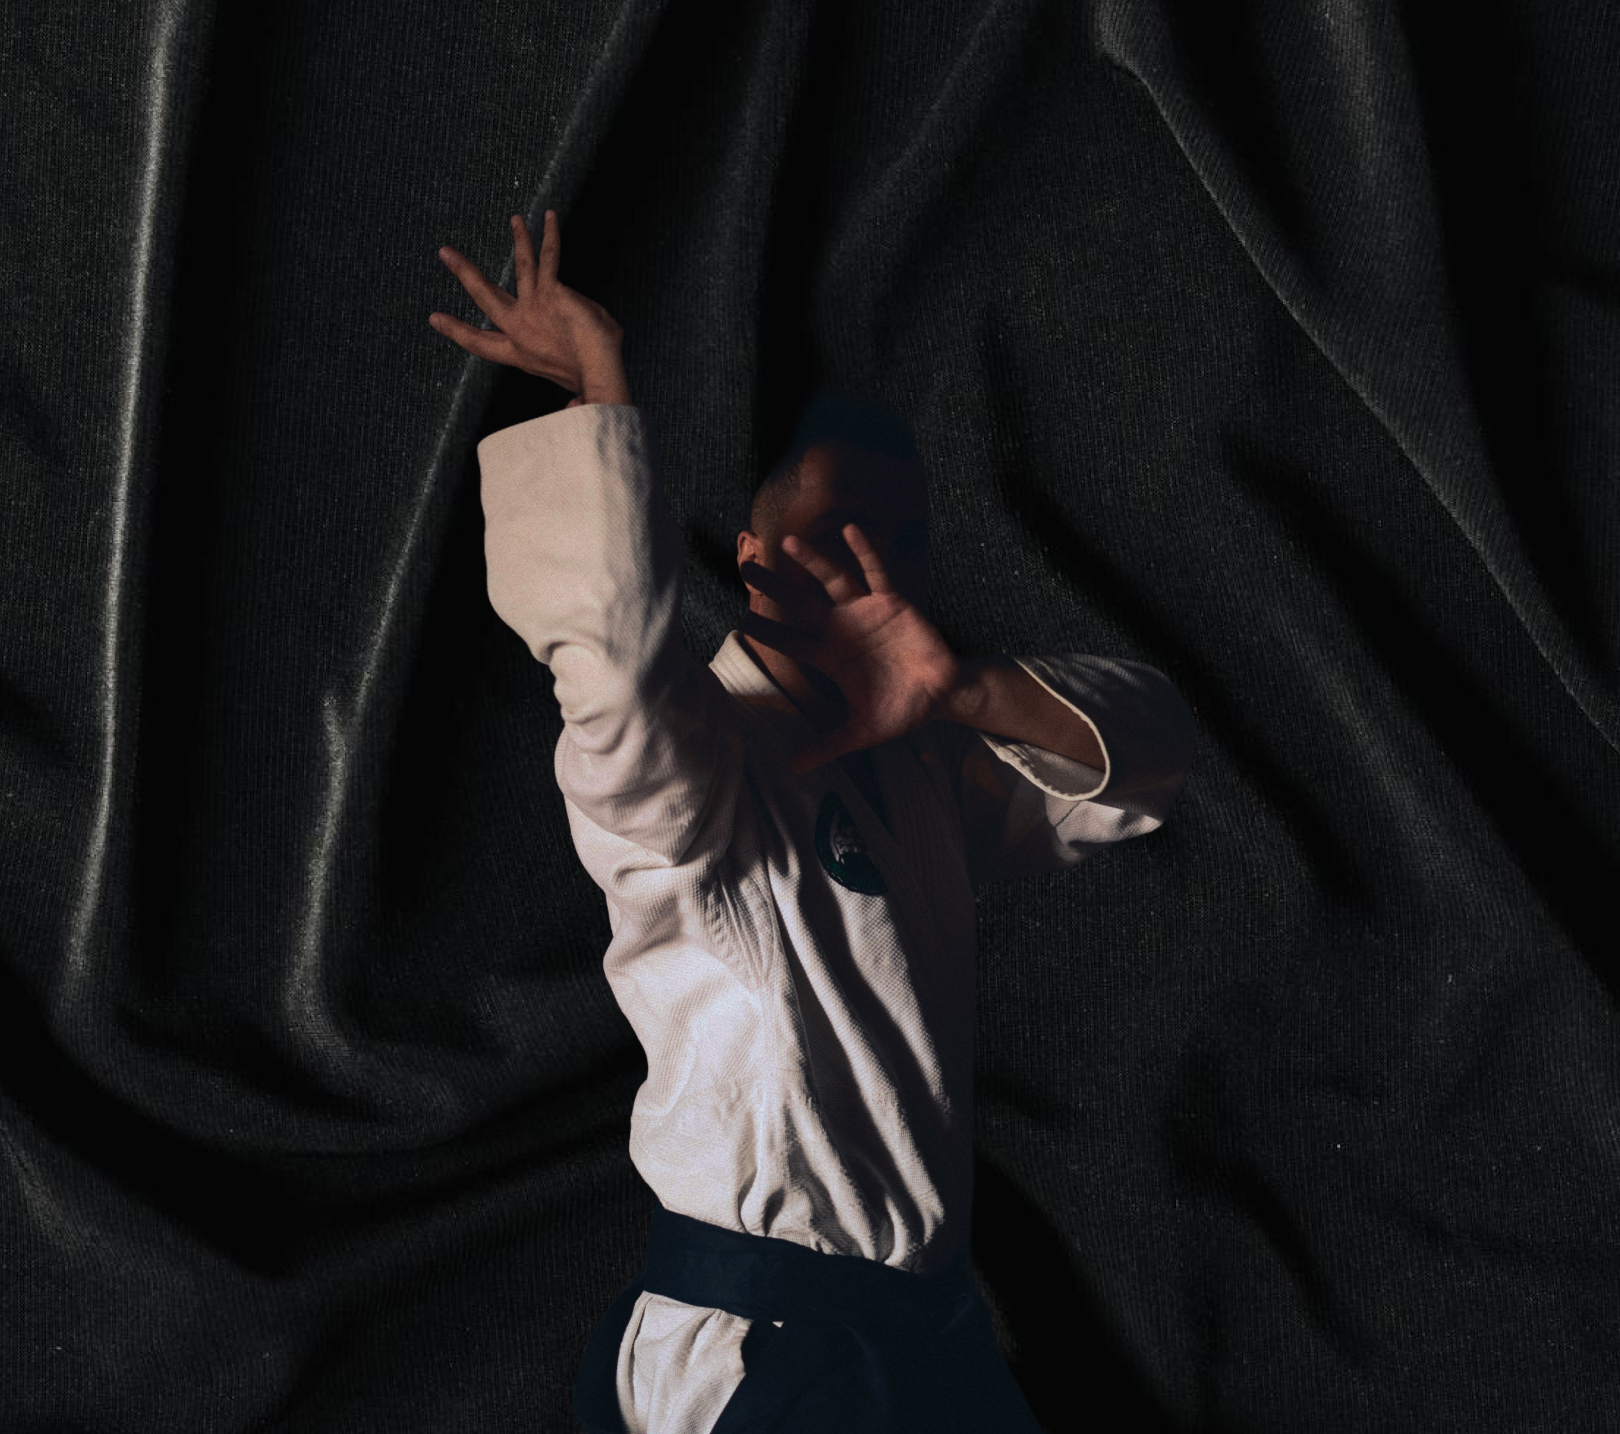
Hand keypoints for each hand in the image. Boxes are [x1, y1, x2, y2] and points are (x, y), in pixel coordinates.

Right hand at [429, 211, 630, 403]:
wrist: (597, 372)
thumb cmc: (590, 379)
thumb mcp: (573, 382)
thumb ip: (569, 384)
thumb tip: (575, 406)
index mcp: (519, 354)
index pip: (481, 344)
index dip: (457, 331)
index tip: (434, 318)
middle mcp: (520, 329)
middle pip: (485, 297)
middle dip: (464, 272)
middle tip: (445, 252)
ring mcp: (534, 307)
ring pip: (520, 266)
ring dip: (519, 240)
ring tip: (515, 219)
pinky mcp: (552, 292)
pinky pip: (550, 258)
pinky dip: (551, 236)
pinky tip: (550, 217)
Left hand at [740, 525, 960, 773]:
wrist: (939, 696)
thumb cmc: (897, 710)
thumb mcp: (859, 732)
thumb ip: (827, 745)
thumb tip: (793, 769)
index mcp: (829, 656)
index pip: (791, 641)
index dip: (768, 631)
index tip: (741, 621)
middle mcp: (841, 628)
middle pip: (800, 603)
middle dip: (774, 587)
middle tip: (745, 568)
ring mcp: (865, 612)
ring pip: (832, 581)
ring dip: (812, 561)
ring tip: (787, 542)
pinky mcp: (892, 602)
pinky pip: (876, 573)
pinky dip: (865, 552)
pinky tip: (850, 530)